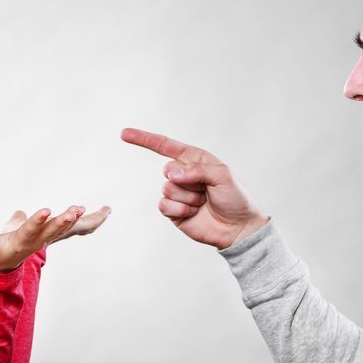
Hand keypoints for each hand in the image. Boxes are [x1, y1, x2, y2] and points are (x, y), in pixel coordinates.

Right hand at [0, 205, 110, 272]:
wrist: (5, 262)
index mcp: (22, 242)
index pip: (31, 231)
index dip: (37, 221)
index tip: (46, 210)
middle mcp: (39, 241)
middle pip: (53, 231)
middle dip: (64, 221)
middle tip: (76, 210)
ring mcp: (49, 238)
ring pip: (67, 229)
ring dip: (78, 219)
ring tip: (87, 207)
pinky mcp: (55, 234)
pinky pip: (77, 228)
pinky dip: (91, 221)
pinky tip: (105, 212)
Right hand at [121, 128, 267, 248]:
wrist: (238, 228)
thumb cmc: (235, 198)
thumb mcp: (223, 175)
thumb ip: (197, 169)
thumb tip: (172, 175)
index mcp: (194, 159)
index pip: (166, 146)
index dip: (144, 139)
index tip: (124, 134)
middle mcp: (183, 174)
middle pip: (167, 170)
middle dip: (188, 181)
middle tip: (206, 190)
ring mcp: (177, 193)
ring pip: (167, 189)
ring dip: (188, 197)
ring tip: (202, 202)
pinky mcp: (173, 211)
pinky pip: (164, 205)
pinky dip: (180, 209)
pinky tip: (194, 212)